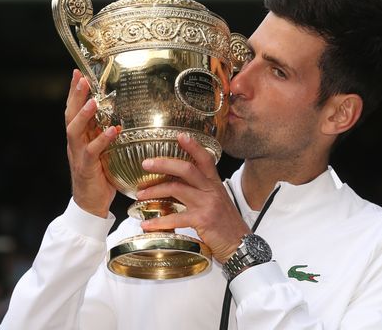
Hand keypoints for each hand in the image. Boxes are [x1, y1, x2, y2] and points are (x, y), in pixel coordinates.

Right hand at [64, 69, 119, 217]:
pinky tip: (112, 130)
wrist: (89, 204)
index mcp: (78, 137)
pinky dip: (102, 139)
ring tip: (93, 101)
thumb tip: (118, 119)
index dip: (75, 92)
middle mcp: (75, 143)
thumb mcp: (102, 151)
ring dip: (84, 114)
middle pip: (70, 114)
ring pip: (75, 130)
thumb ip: (104, 135)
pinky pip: (93, 150)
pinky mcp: (86, 167)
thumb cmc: (98, 176)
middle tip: (81, 78)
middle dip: (75, 96)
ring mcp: (78, 154)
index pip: (73, 109)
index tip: (77, 72)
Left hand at [136, 133, 250, 262]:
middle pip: (186, 168)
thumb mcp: (218, 202)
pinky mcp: (202, 220)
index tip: (179, 135)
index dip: (193, 146)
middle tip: (146, 164)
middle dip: (164, 164)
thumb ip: (202, 192)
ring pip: (176, 188)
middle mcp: (211, 190)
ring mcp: (207, 204)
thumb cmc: (227, 226)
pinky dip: (158, 222)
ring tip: (140, 195)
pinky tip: (147, 225)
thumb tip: (179, 186)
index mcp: (215, 184)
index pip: (205, 159)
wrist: (241, 245)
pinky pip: (175, 217)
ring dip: (155, 191)